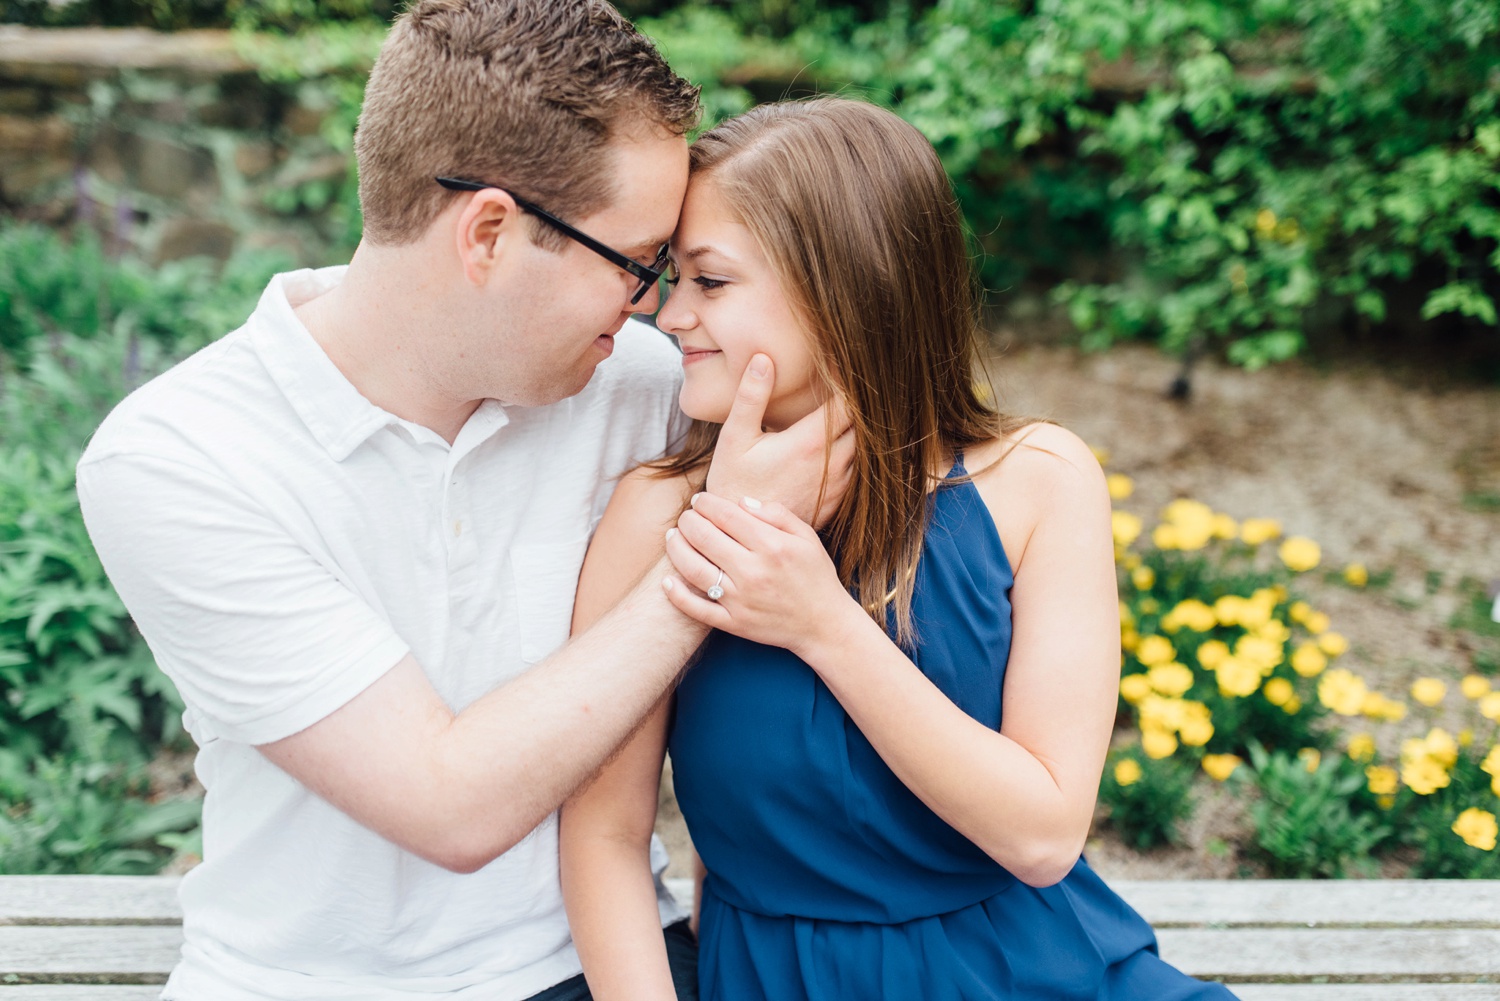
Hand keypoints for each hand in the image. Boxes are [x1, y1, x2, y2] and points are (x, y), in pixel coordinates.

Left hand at [662, 491, 867, 661]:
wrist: (824, 624)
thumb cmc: (815, 576)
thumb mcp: (806, 537)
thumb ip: (776, 513)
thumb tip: (740, 501)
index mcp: (771, 546)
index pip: (725, 515)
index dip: (706, 503)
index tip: (700, 500)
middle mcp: (753, 572)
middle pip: (704, 537)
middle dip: (688, 520)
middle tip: (686, 516)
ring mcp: (740, 600)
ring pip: (693, 569)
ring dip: (676, 549)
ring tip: (673, 537)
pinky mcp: (733, 623)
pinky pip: (696, 609)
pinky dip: (677, 594)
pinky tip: (668, 579)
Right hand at [703, 354, 853, 528]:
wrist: (741, 534)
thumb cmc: (733, 481)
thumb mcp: (735, 436)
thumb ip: (751, 395)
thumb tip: (763, 358)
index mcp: (809, 442)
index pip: (847, 404)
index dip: (848, 384)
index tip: (843, 371)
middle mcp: (831, 464)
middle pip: (860, 425)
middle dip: (854, 408)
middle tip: (844, 391)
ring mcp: (837, 486)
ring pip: (862, 450)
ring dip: (854, 433)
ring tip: (840, 418)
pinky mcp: (836, 502)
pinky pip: (856, 473)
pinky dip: (851, 457)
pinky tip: (834, 449)